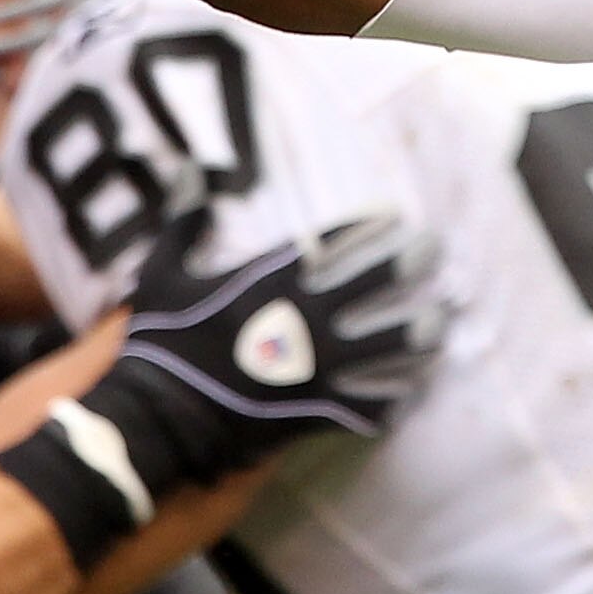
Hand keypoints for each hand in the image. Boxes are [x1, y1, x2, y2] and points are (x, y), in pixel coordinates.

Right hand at [111, 198, 445, 465]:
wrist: (156, 421)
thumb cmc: (160, 344)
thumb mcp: (162, 275)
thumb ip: (184, 223)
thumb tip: (189, 172)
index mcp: (272, 282)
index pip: (338, 240)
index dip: (371, 223)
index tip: (395, 214)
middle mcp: (307, 318)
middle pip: (382, 282)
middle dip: (414, 261)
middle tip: (432, 250)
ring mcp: (320, 368)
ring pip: (396, 346)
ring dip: (422, 332)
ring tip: (435, 323)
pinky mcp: (320, 411)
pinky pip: (377, 406)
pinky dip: (397, 400)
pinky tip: (410, 391)